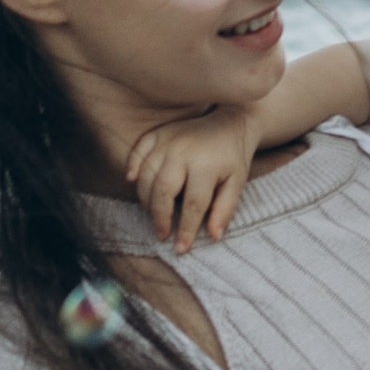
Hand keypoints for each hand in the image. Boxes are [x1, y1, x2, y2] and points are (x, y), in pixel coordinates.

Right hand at [124, 105, 263, 253]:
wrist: (230, 120)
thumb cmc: (233, 157)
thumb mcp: (237, 182)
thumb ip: (225, 209)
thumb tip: (213, 236)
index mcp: (205, 165)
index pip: (192, 204)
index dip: (185, 230)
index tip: (180, 249)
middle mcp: (182, 152)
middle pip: (163, 191)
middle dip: (160, 218)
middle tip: (162, 235)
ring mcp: (167, 140)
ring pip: (146, 175)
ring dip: (145, 199)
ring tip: (154, 216)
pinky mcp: (158, 133)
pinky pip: (138, 151)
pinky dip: (132, 166)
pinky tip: (132, 181)